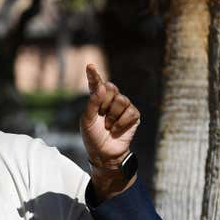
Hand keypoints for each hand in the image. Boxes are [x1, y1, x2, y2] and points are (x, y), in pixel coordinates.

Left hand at [80, 64, 139, 199]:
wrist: (104, 153)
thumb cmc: (92, 137)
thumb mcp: (87, 120)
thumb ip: (92, 103)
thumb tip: (102, 86)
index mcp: (96, 99)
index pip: (95, 83)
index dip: (93, 75)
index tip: (90, 66)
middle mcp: (110, 99)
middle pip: (111, 88)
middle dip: (104, 102)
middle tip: (101, 115)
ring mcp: (122, 107)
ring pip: (122, 100)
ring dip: (112, 115)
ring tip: (108, 125)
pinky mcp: (133, 116)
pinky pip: (130, 112)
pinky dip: (121, 122)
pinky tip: (115, 129)